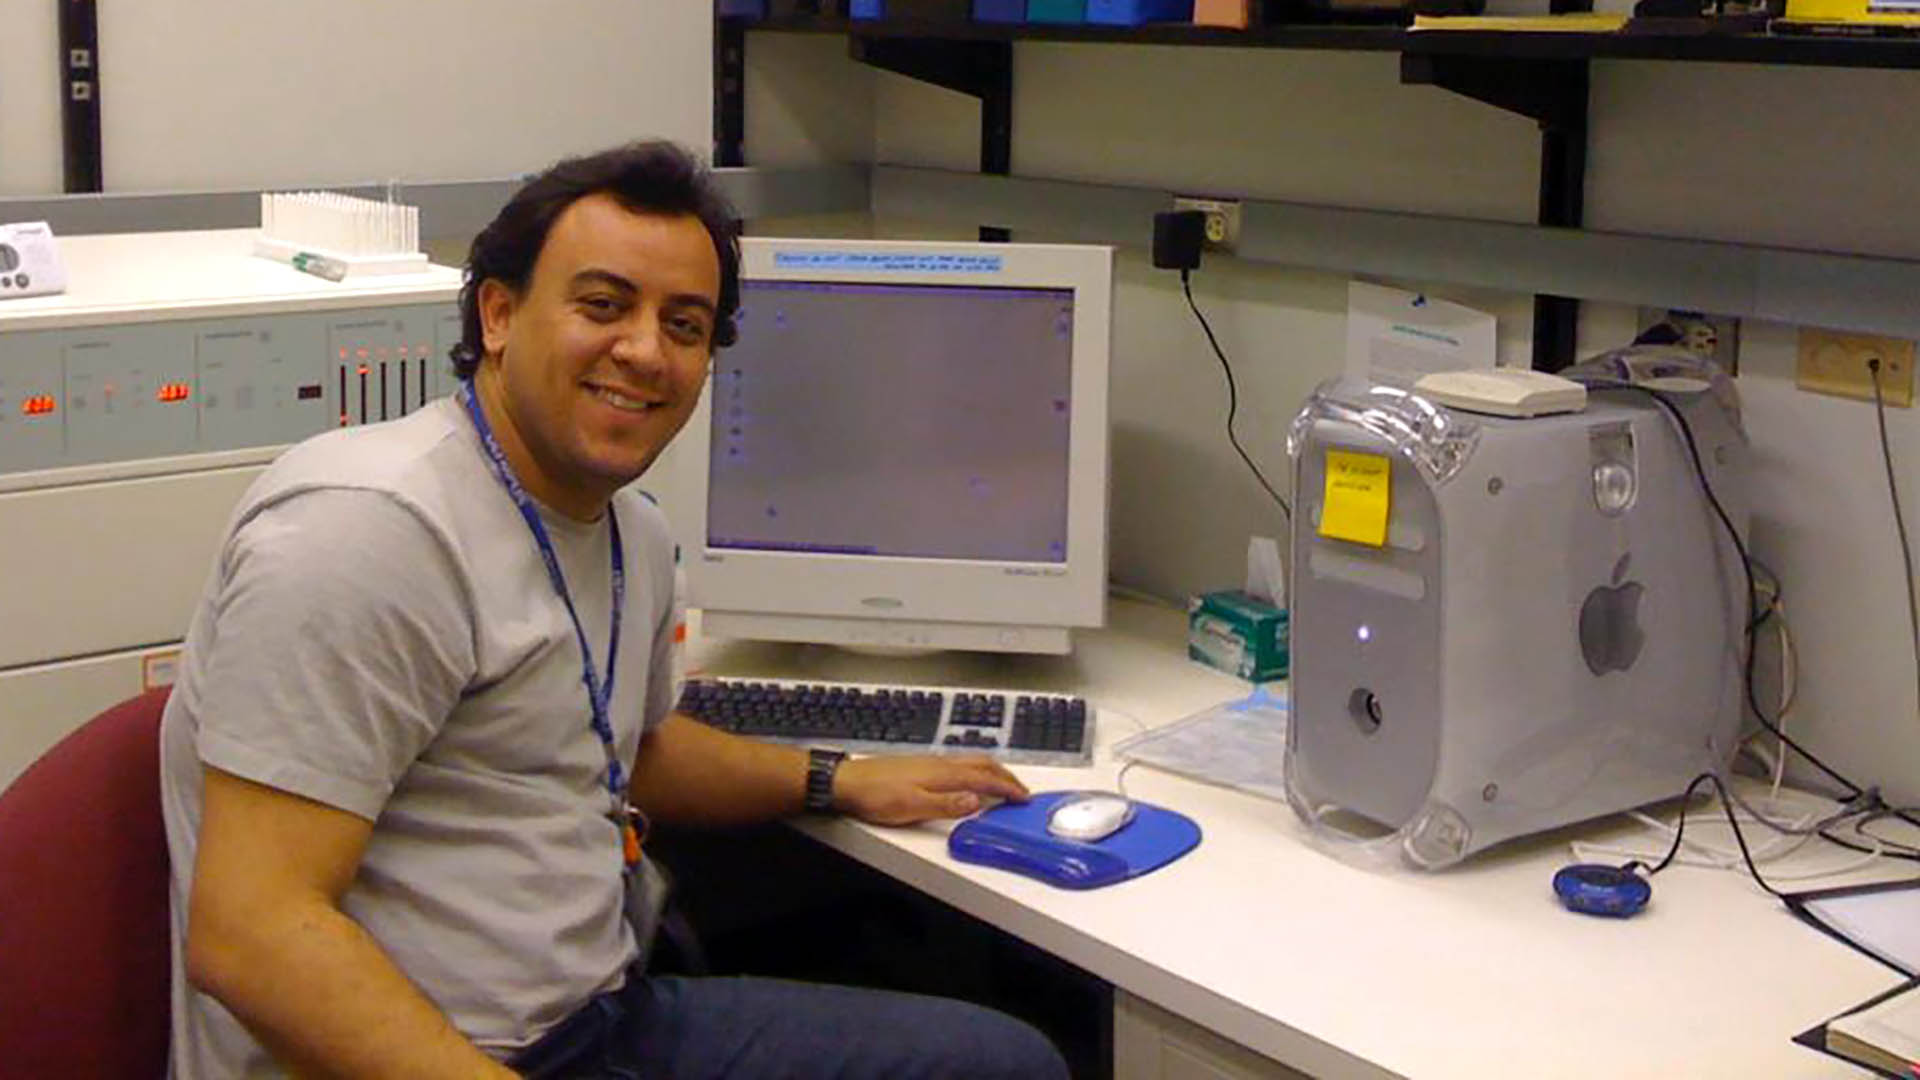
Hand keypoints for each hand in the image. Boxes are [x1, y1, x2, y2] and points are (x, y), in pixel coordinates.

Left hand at [832, 755, 1030, 825]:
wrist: (847, 782)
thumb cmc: (876, 795)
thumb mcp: (913, 807)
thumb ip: (947, 805)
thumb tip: (976, 800)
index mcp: (943, 773)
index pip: (984, 778)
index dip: (1006, 788)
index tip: (1022, 797)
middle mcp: (939, 763)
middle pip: (982, 764)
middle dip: (1005, 775)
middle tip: (1020, 789)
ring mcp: (930, 761)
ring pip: (970, 761)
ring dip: (991, 770)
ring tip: (1001, 781)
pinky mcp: (920, 764)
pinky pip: (958, 763)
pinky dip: (974, 769)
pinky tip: (967, 777)